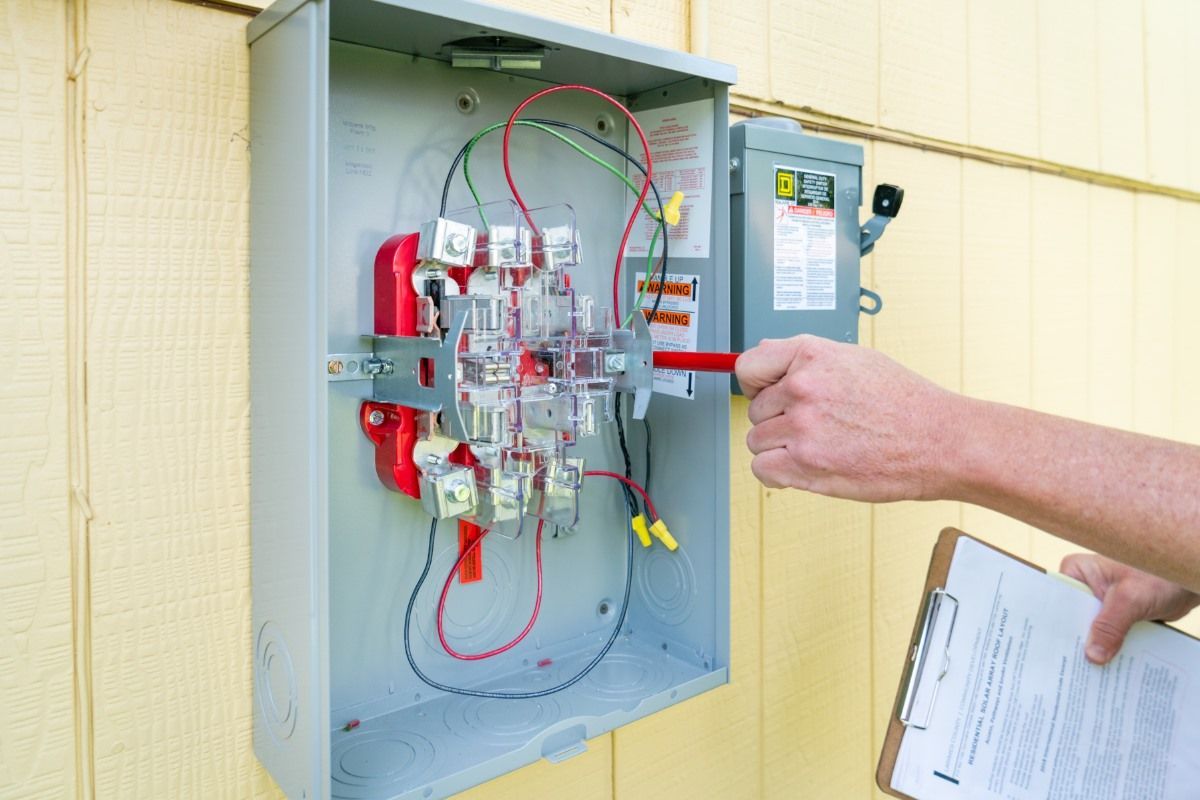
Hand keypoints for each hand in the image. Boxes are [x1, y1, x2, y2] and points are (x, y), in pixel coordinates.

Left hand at [735, 335, 964, 501]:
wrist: (939, 441)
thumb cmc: (906, 403)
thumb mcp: (855, 359)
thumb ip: (806, 358)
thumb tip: (765, 353)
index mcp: (811, 355)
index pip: (747, 366)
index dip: (756, 384)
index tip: (766, 393)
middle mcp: (802, 388)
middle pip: (755, 410)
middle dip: (778, 420)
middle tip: (816, 426)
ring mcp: (802, 427)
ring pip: (757, 442)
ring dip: (780, 448)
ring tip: (819, 446)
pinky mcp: (805, 465)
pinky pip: (763, 469)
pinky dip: (778, 474)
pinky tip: (805, 467)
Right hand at [1060, 553, 1199, 664]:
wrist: (1189, 581)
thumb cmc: (1160, 575)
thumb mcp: (1131, 599)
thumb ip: (1110, 626)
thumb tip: (1092, 657)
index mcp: (1077, 573)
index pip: (1057, 602)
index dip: (1054, 626)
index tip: (1050, 651)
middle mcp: (1084, 588)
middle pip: (1072, 621)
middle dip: (1075, 643)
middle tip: (1070, 671)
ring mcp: (1100, 605)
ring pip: (1091, 632)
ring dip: (1095, 651)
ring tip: (1088, 678)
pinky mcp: (1116, 618)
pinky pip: (1108, 638)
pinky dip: (1111, 652)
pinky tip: (1110, 671)